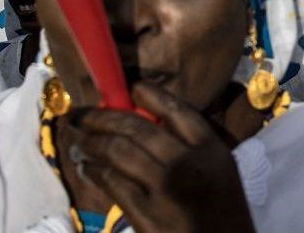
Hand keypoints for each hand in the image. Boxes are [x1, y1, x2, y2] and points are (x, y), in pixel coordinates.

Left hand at [73, 82, 254, 232]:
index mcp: (211, 149)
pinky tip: (89, 169)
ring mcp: (166, 188)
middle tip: (81, 116)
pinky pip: (113, 183)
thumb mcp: (220, 172)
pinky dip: (95, 172)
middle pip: (138, 127)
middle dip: (102, 117)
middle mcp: (188, 163)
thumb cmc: (223, 214)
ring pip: (118, 151)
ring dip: (92, 143)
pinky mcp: (147, 214)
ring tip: (81, 143)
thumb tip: (147, 124)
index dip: (152, 96)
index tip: (132, 89)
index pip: (178, 110)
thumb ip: (192, 148)